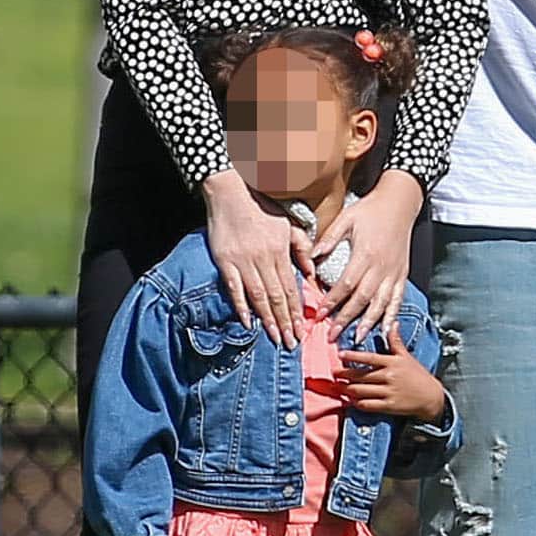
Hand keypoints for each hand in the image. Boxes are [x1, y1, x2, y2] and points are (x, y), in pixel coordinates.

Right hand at [202, 169, 313, 347]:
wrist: (230, 192)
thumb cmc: (261, 207)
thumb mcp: (288, 223)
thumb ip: (301, 247)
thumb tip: (310, 273)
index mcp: (280, 251)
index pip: (291, 287)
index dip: (297, 311)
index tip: (301, 330)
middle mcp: (264, 259)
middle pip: (277, 297)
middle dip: (285, 322)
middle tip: (291, 343)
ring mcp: (243, 261)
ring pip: (259, 297)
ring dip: (268, 320)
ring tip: (275, 338)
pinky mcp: (225, 261)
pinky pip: (235, 288)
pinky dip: (241, 307)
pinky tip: (248, 323)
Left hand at [317, 170, 423, 339]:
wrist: (400, 202)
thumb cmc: (371, 210)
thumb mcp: (347, 217)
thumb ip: (330, 238)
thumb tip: (312, 256)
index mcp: (365, 253)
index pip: (346, 283)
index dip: (332, 301)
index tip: (319, 315)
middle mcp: (381, 267)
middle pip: (362, 299)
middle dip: (346, 319)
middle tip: (332, 335)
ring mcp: (393, 272)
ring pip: (381, 303)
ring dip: (368, 323)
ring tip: (356, 338)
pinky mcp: (402, 275)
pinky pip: (397, 299)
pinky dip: (392, 316)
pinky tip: (386, 330)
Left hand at [337, 325, 446, 421]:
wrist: (431, 397)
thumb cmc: (418, 375)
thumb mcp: (406, 356)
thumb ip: (396, 341)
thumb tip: (393, 323)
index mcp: (392, 362)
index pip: (368, 358)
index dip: (352, 356)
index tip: (340, 355)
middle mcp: (389, 376)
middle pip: (360, 376)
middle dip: (344, 375)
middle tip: (334, 374)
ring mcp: (388, 392)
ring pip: (361, 391)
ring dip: (347, 389)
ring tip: (338, 387)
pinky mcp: (389, 406)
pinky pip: (368, 405)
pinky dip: (357, 403)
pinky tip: (351, 400)